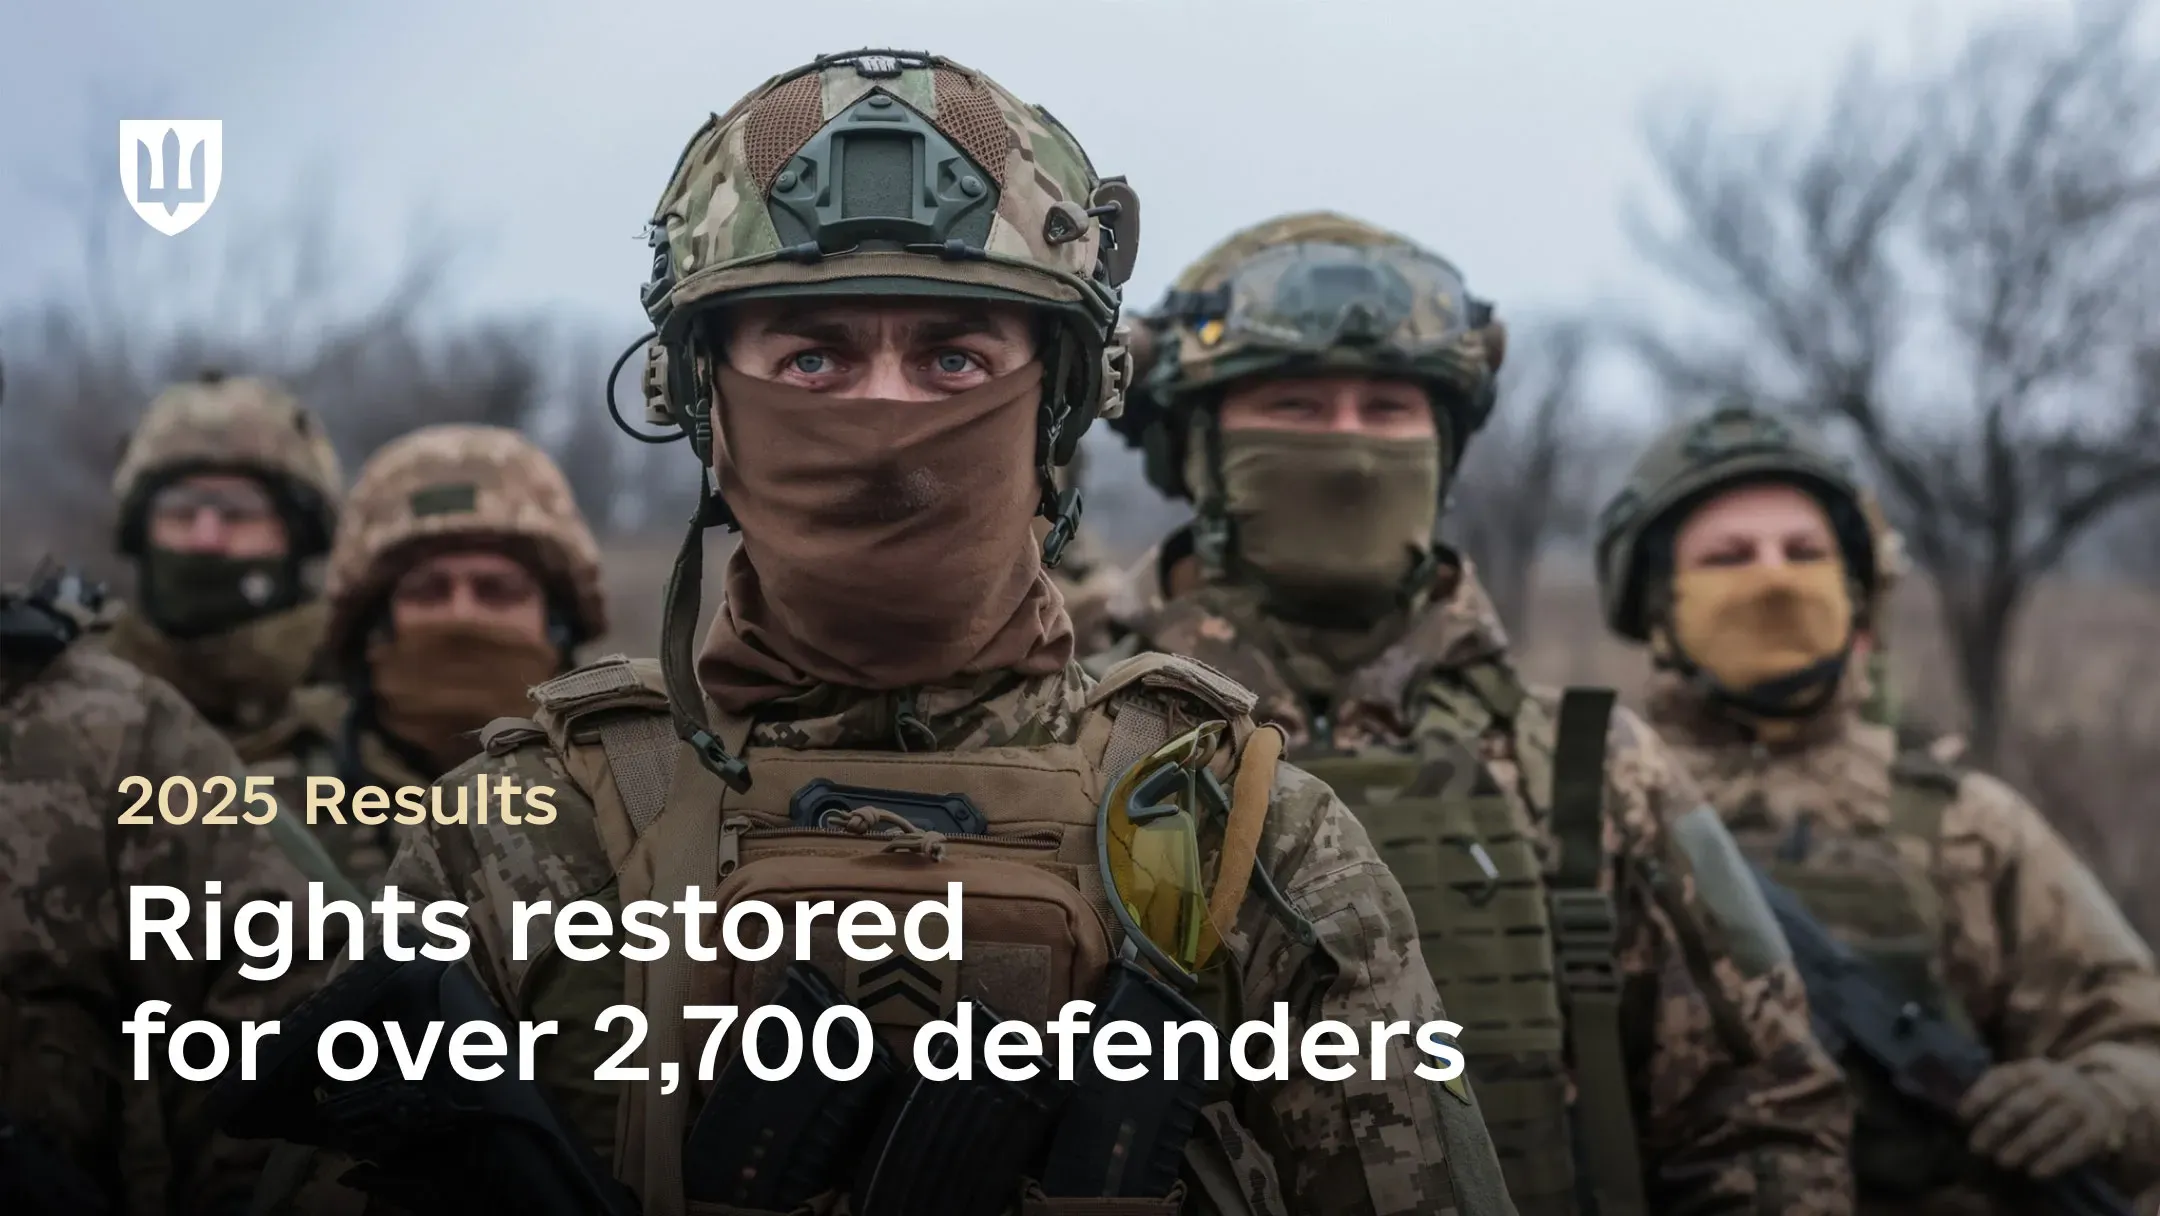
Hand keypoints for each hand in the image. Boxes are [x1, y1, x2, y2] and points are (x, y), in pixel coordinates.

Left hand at [1959, 1058, 2127, 1178]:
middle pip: (2021, 1105)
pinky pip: (2076, 1146)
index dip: (1979, 1097)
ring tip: (2002, 1161)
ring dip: (2023, 1145)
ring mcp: (2080, 1103)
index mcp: (2032, 1068)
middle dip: (1995, 1128)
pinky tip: (2036, 1173)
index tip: (1961, 1118)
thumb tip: (1962, 1115)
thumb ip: (1997, 1092)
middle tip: (1977, 1148)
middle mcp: (2057, 1081)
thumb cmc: (2046, 1095)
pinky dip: (2055, 1161)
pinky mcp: (2099, 1128)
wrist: (2101, 1098)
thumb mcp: (2023, 1083)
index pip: (2001, 1078)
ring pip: (2048, 1126)